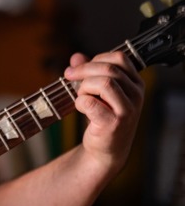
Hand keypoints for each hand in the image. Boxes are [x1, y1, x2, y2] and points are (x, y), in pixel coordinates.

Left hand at [64, 51, 144, 172]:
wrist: (105, 149)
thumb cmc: (101, 116)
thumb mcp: (96, 91)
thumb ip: (88, 72)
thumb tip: (76, 57)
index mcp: (135, 83)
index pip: (119, 58)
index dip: (95, 59)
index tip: (77, 69)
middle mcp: (136, 94)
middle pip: (109, 69)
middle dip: (83, 71)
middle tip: (68, 78)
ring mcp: (128, 110)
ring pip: (104, 83)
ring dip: (84, 87)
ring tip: (80, 97)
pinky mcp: (115, 123)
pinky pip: (91, 102)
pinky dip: (80, 102)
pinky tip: (81, 108)